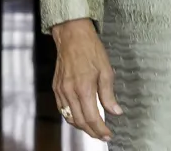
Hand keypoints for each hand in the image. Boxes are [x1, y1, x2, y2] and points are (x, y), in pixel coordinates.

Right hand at [51, 18, 121, 141]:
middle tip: (102, 135)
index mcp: (84, 88)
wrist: (72, 35)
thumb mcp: (106, 70)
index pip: (92, 118)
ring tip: (92, 128)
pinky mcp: (56, 87)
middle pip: (80, 121)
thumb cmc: (90, 49)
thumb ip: (109, 94)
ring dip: (81, 126)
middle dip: (92, 131)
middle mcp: (70, 91)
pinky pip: (62, 108)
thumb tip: (115, 111)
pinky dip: (71, 116)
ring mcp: (61, 90)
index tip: (108, 134)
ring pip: (69, 117)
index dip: (100, 130)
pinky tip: (79, 116)